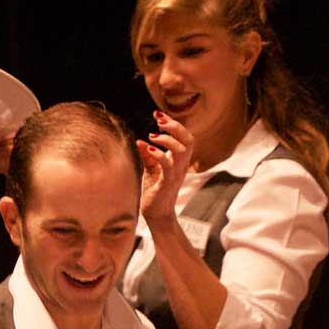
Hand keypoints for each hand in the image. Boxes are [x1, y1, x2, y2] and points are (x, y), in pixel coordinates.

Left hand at [138, 111, 193, 226]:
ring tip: (153, 135)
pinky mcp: (166, 183)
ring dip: (167, 139)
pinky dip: (159, 155)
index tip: (158, 115)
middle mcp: (180, 166)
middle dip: (175, 127)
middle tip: (159, 121)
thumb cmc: (154, 191)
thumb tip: (140, 141)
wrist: (156, 213)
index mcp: (178, 161)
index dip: (174, 124)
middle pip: (188, 140)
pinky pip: (168, 166)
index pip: (184, 138)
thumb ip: (147, 156)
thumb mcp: (150, 169)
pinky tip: (148, 149)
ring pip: (181, 151)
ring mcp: (175, 174)